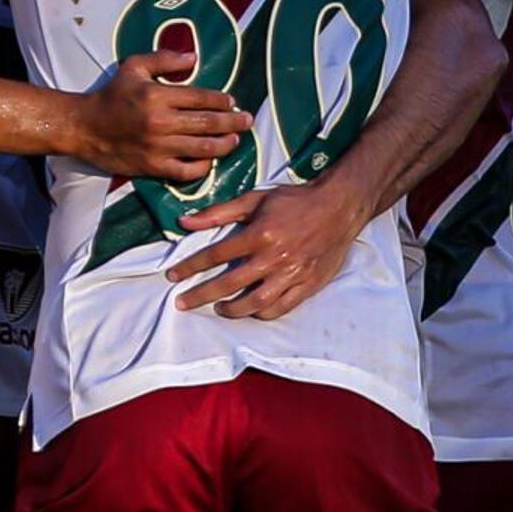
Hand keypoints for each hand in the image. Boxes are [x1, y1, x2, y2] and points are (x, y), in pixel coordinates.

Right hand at [65, 47, 248, 182]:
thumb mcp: (134, 66)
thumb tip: (194, 58)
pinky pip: (186, 171)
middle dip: (233, 122)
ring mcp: (158, 147)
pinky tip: (211, 160)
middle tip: (247, 120)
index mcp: (157, 95)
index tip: (232, 101)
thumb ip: (164, 59)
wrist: (85, 128)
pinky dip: (203, 166)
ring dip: (225, 144)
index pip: (201, 98)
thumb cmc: (112, 95)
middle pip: (208, 123)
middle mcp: (161, 122)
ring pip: (202, 148)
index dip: (222, 100)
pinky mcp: (153, 167)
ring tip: (236, 140)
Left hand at [166, 179, 370, 318]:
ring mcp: (292, 274)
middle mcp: (274, 257)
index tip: (173, 276)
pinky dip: (264, 312)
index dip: (190, 267)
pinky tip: (252, 310)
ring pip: (256, 302)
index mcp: (260, 233)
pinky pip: (282, 307)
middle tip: (182, 303)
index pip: (216, 255)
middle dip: (201, 295)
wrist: (340, 206)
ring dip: (233, 309)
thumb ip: (219, 212)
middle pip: (230, 283)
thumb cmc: (295, 200)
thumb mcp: (256, 199)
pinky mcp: (308, 284)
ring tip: (219, 309)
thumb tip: (185, 222)